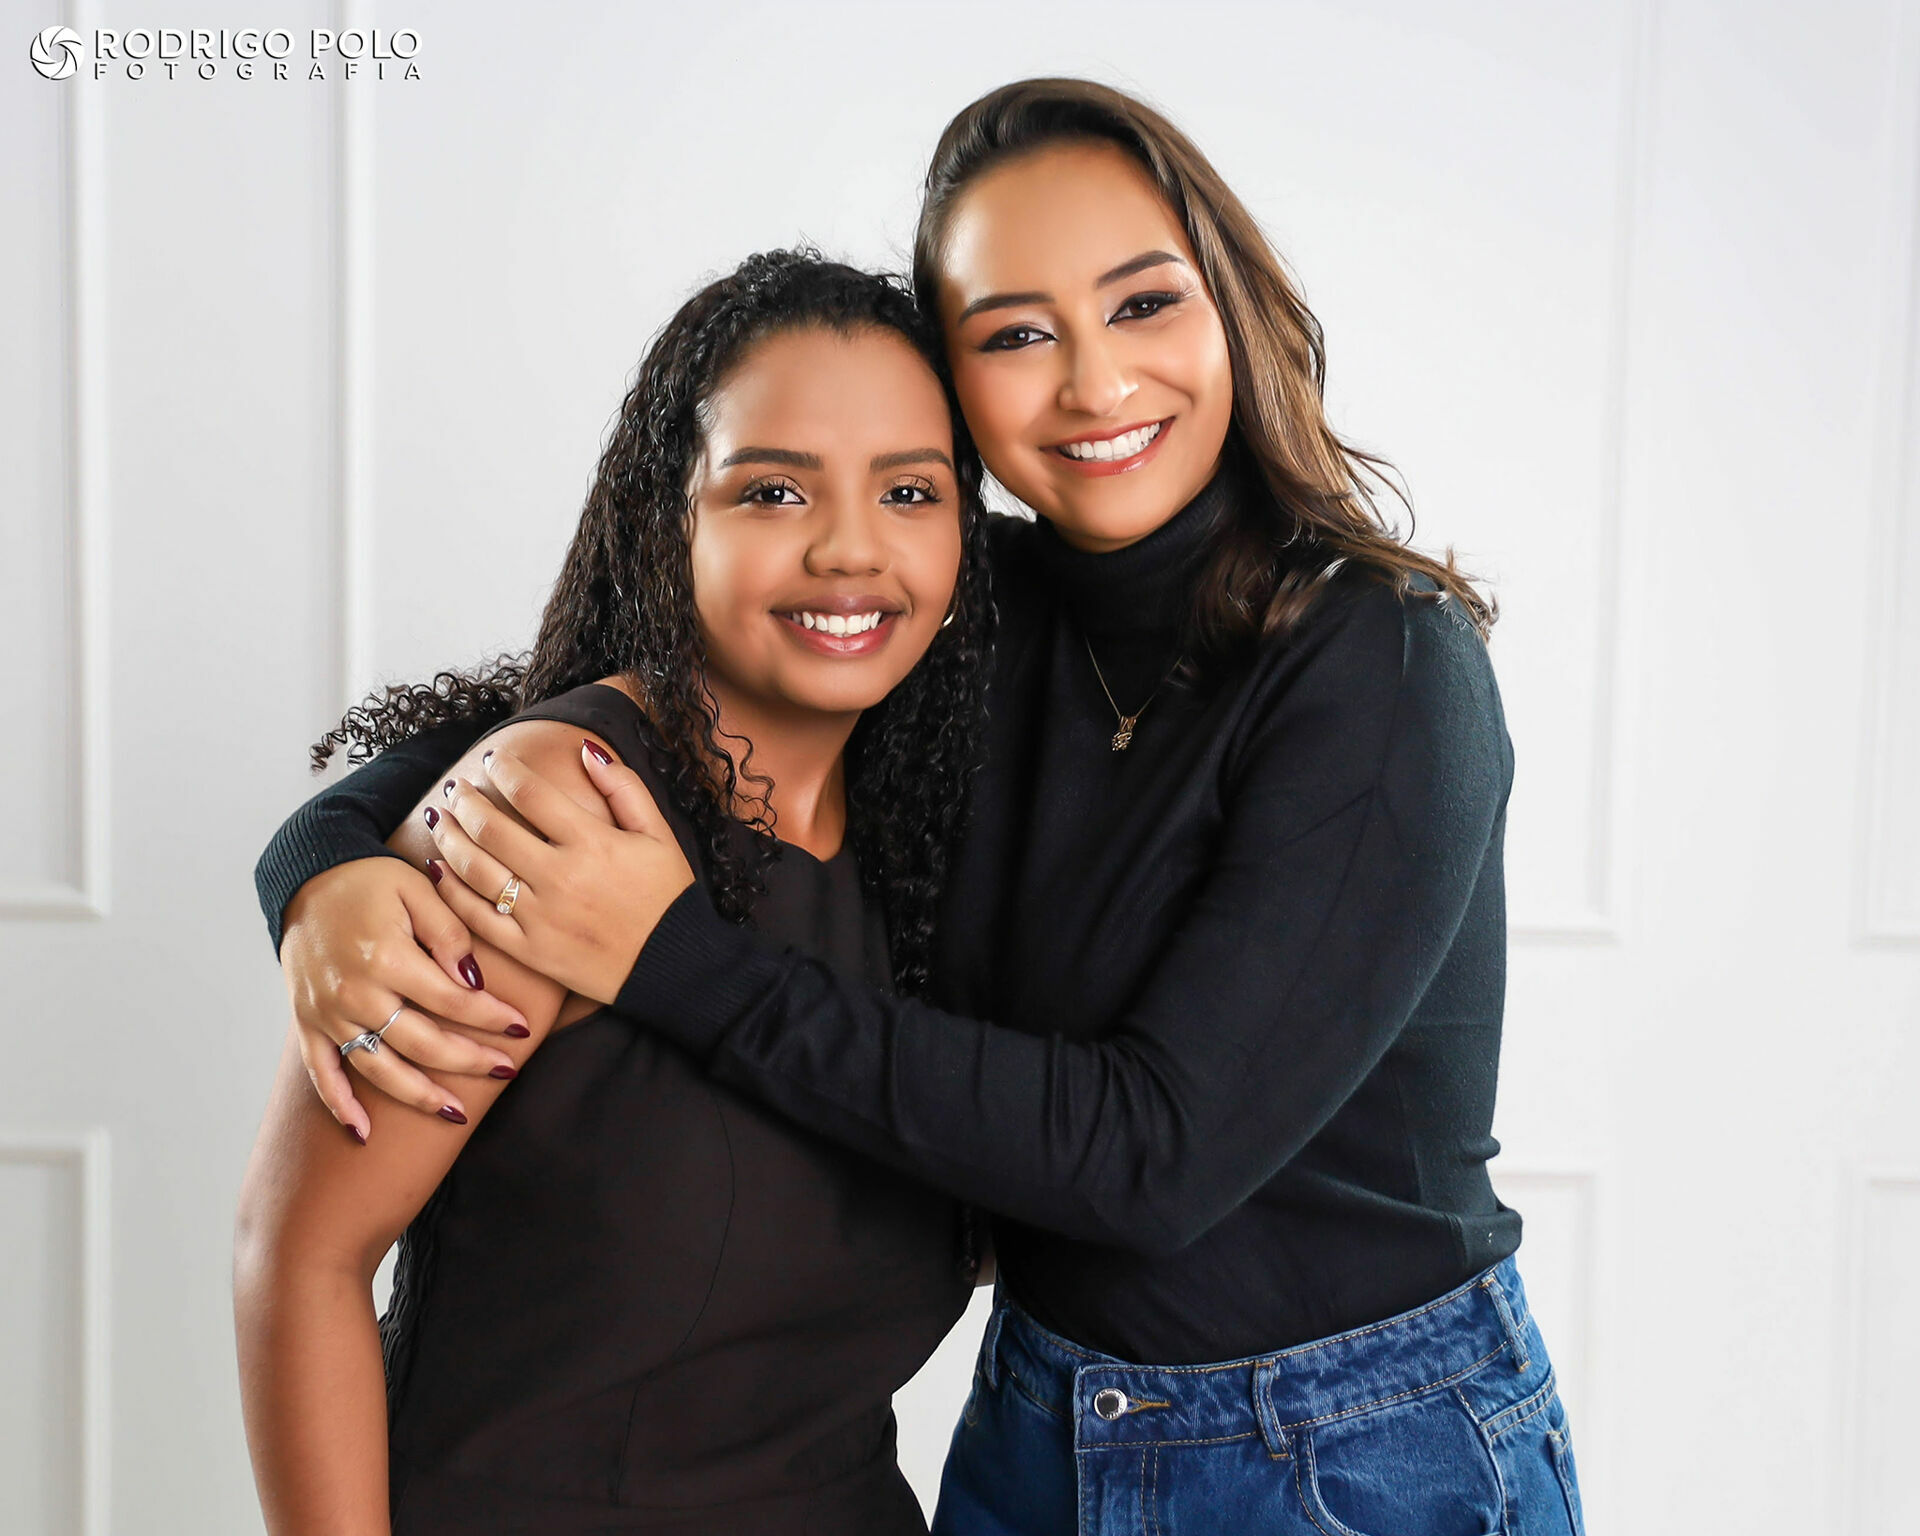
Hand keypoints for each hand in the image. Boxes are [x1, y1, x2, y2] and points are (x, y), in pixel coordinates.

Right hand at [280, 858, 529, 1140]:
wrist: (308, 876)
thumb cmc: (372, 880)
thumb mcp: (419, 889)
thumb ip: (450, 933)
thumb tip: (475, 981)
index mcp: (387, 957)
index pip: (452, 1001)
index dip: (491, 1018)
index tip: (523, 1029)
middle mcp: (355, 992)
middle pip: (421, 1043)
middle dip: (469, 1061)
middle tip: (507, 1071)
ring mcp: (328, 1012)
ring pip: (379, 1068)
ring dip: (419, 1095)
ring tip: (457, 1114)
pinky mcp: (307, 1022)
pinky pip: (322, 1072)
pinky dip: (339, 1105)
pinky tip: (363, 1134)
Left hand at [420, 740, 695, 1006]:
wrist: (675, 964)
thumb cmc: (668, 896)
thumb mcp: (659, 834)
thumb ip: (624, 788)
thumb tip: (586, 750)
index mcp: (592, 842)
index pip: (530, 793)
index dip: (504, 770)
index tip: (492, 760)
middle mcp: (560, 876)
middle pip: (492, 828)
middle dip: (466, 801)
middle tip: (456, 788)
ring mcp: (541, 916)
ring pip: (475, 870)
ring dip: (449, 839)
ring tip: (439, 819)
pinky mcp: (530, 950)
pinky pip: (477, 918)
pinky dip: (451, 891)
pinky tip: (439, 870)